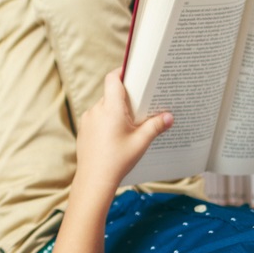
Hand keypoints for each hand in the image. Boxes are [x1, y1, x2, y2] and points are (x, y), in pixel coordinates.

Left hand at [74, 70, 172, 190]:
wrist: (94, 179)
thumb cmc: (117, 161)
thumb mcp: (141, 142)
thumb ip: (156, 126)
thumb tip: (169, 117)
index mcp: (110, 108)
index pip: (113, 79)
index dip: (122, 73)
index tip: (132, 73)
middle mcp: (96, 110)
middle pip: (111, 94)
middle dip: (125, 99)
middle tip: (139, 106)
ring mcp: (88, 120)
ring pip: (104, 107)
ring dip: (115, 112)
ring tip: (129, 126)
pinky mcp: (83, 129)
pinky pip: (97, 118)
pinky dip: (106, 122)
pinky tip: (116, 136)